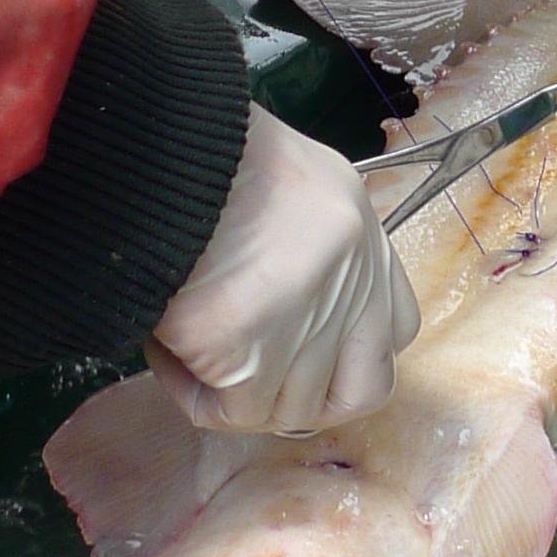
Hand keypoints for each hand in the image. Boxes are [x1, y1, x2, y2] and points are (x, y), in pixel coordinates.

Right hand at [147, 106, 419, 433]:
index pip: (397, 329)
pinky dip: (192, 392)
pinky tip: (166, 348)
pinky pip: (228, 411)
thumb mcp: (289, 185)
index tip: (301, 354)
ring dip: (236, 394)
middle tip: (248, 377)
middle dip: (306, 400)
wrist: (160, 146)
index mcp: (360, 230)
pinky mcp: (252, 352)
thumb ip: (308, 248)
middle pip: (360, 391)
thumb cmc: (207, 157)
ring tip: (187, 342)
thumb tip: (283, 317)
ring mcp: (308, 317)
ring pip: (288, 409)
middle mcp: (352, 277)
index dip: (352, 357)